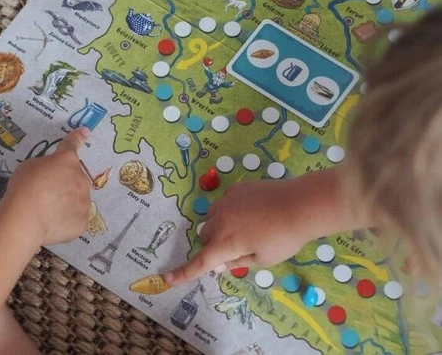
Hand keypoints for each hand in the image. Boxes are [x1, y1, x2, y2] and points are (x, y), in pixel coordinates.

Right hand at [0, 128, 91, 245]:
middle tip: (46, 193)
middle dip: (65, 182)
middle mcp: (80, 178)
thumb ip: (45, 165)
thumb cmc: (23, 188)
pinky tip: (52, 224)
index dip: (78, 137)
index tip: (85, 132)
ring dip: (67, 202)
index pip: (72, 144)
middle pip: (75, 177)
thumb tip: (51, 172)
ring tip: (47, 212)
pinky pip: (76, 218)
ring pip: (78, 199)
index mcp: (66, 160)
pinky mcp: (82, 222)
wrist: (25, 220)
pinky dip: (66, 220)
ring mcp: (84, 201)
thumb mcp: (28, 167)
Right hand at [166, 176, 322, 285]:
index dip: (183, 272)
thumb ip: (237, 262)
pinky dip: (230, 210)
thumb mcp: (263, 260)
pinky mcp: (235, 189)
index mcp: (226, 244)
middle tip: (236, 249)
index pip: (200, 262)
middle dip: (214, 245)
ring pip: (212, 218)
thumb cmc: (284, 238)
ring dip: (219, 227)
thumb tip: (219, 262)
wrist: (300, 204)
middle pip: (205, 237)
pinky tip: (251, 212)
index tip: (167, 279)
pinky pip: (224, 203)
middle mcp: (219, 221)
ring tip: (245, 228)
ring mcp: (226, 202)